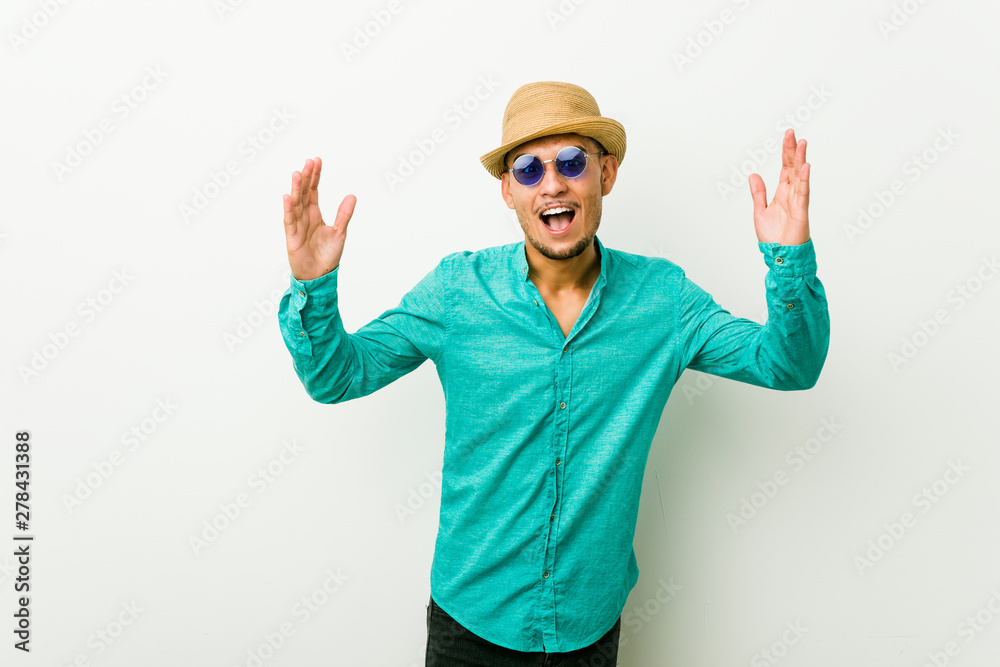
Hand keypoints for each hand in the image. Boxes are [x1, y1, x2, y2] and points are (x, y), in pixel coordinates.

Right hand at [282, 157, 356, 281]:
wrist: (319, 275)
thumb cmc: (328, 254)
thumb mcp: (339, 232)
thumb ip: (344, 214)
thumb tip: (352, 195)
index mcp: (314, 213)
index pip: (313, 190)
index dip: (314, 176)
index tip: (316, 161)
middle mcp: (304, 216)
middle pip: (303, 193)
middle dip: (305, 177)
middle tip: (308, 162)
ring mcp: (297, 225)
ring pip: (295, 203)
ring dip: (296, 188)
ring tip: (297, 173)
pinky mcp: (292, 237)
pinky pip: (290, 220)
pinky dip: (288, 209)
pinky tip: (288, 196)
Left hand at [749, 129, 809, 245]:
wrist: (780, 254)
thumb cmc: (773, 237)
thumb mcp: (760, 211)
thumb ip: (758, 193)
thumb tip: (753, 175)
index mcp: (782, 193)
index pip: (785, 168)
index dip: (786, 152)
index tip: (788, 136)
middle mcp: (791, 194)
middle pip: (793, 168)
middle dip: (793, 151)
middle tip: (792, 133)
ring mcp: (798, 202)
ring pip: (800, 177)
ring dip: (800, 160)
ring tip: (802, 144)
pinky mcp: (801, 212)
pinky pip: (803, 193)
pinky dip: (804, 180)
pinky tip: (805, 167)